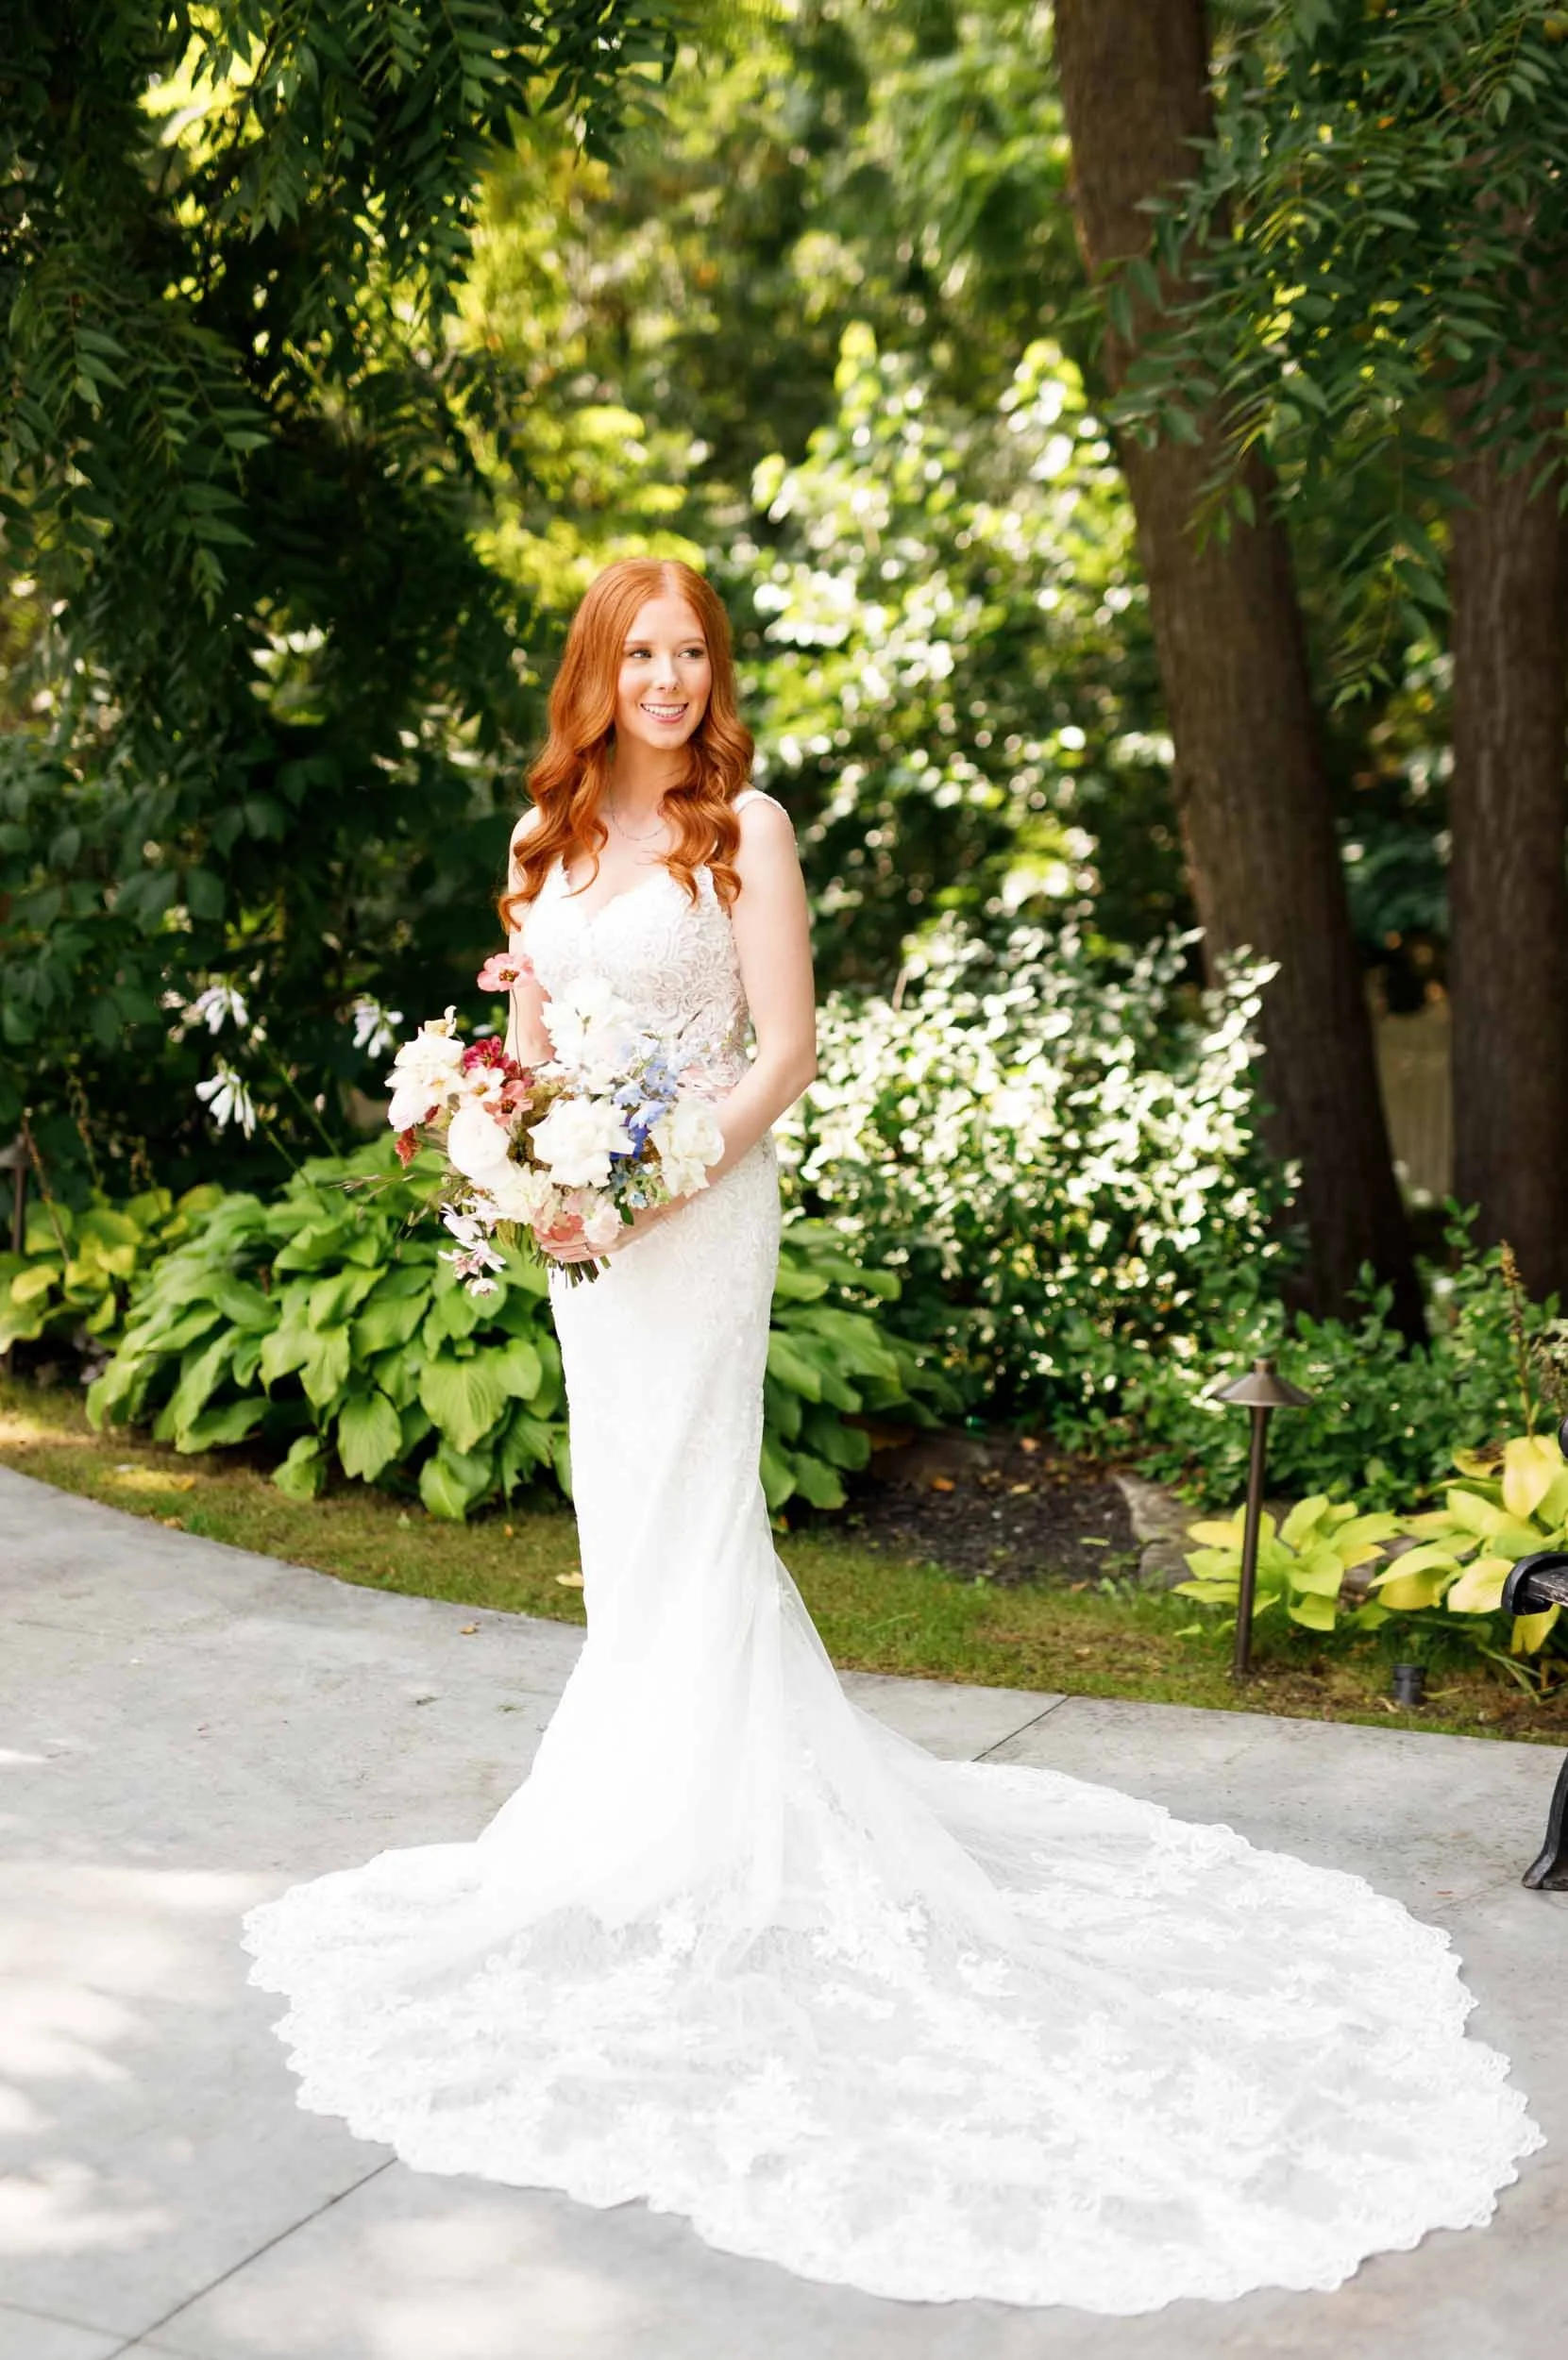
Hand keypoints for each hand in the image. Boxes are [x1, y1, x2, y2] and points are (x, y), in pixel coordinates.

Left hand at [538, 1199, 672, 1263]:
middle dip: (555, 1243)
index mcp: (604, 1225)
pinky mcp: (615, 1247)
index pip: (573, 1233)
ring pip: (582, 1253)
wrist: (662, 1205)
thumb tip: (567, 1202)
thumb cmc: (637, 1195)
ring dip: (564, 1252)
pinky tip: (566, 1256)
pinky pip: (592, 1255)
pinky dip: (577, 1256)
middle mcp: (606, 1239)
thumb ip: (590, 1201)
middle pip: (574, 1245)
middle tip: (539, 1241)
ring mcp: (611, 1245)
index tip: (541, 1229)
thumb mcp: (611, 1195)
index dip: (556, 1233)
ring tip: (548, 1252)